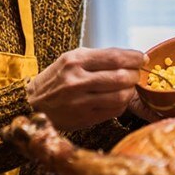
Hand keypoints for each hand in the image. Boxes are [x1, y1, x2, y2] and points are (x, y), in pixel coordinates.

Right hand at [26, 48, 144, 131]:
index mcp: (75, 61)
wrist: (32, 104)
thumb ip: (97, 58)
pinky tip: (117, 99)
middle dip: (135, 75)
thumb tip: (129, 58)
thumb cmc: (56, 79)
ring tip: (127, 87)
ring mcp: (80, 101)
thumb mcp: (70, 60)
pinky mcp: (84, 118)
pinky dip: (121, 104)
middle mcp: (77, 80)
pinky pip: (114, 110)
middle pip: (121, 76)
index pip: (114, 57)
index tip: (142, 58)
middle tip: (136, 74)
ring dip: (130, 91)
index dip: (133, 57)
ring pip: (120, 95)